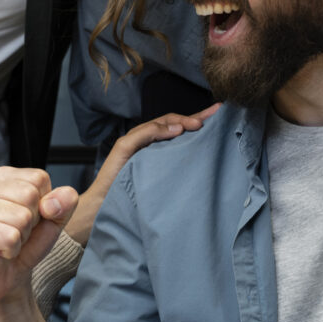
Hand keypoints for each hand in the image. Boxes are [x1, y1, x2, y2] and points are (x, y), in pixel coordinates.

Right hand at [0, 167, 77, 305]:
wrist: (6, 276)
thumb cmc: (26, 243)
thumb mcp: (54, 219)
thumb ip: (64, 202)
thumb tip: (53, 202)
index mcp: (2, 176)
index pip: (38, 178)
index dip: (42, 203)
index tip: (28, 217)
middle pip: (29, 195)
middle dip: (31, 221)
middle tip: (16, 232)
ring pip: (21, 217)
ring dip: (21, 237)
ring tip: (6, 241)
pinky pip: (10, 237)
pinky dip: (11, 250)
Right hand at [64, 102, 220, 244]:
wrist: (103, 206)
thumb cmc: (131, 196)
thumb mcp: (159, 180)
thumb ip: (174, 165)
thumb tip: (197, 154)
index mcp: (155, 147)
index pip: (178, 128)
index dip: (198, 120)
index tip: (219, 117)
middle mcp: (144, 140)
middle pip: (171, 121)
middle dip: (194, 116)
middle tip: (214, 115)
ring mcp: (132, 142)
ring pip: (159, 123)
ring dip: (179, 121)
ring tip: (198, 124)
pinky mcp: (122, 147)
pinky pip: (142, 135)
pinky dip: (158, 131)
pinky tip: (175, 131)